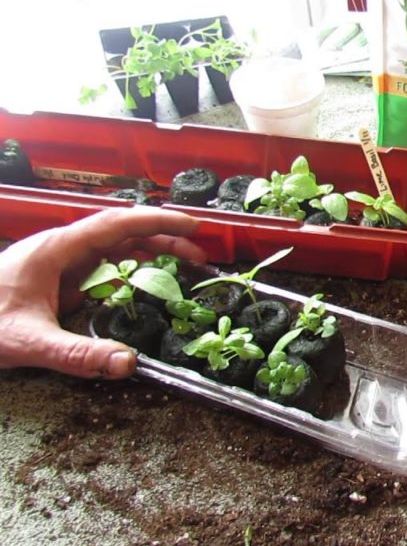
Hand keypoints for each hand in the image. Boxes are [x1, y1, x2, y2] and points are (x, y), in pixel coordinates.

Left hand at [0, 207, 204, 378]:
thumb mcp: (29, 342)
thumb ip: (78, 354)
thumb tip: (128, 363)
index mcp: (56, 249)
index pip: (117, 224)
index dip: (158, 222)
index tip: (193, 225)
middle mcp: (60, 250)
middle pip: (121, 233)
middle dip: (163, 238)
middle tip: (199, 254)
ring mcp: (57, 265)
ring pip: (112, 249)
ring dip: (149, 253)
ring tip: (183, 266)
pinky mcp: (54, 282)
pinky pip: (100, 269)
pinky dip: (129, 273)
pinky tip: (143, 289)